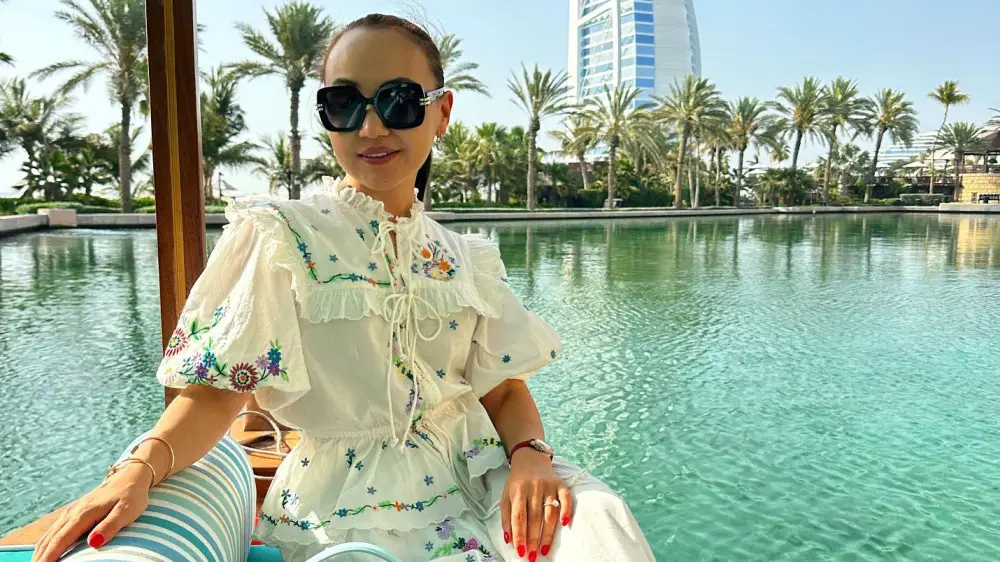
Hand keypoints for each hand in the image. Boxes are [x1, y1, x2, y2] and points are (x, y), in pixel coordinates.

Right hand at [31, 463, 150, 561]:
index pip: (61, 540)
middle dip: (40, 557)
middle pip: (50, 539)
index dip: (49, 556)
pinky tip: (43, 552)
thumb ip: (110, 526)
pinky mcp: (73, 513)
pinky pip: (54, 531)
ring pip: (49, 535)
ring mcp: (71, 512)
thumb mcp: (127, 510)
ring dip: (40, 551)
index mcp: (84, 514)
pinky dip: (45, 543)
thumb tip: (93, 543)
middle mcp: (73, 513)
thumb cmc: (131, 495)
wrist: (130, 477)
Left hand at [501, 449, 572, 559]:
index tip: (520, 551)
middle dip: (533, 539)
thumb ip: (506, 517)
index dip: (519, 535)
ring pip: (550, 513)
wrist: (530, 459)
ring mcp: (549, 486)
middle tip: (532, 556)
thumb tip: (508, 539)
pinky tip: (565, 525)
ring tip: (544, 550)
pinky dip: (567, 511)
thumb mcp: (506, 496)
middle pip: (534, 518)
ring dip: (548, 534)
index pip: (519, 516)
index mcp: (518, 490)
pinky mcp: (561, 484)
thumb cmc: (517, 482)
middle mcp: (534, 487)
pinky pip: (567, 499)